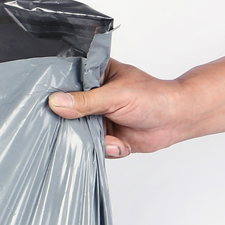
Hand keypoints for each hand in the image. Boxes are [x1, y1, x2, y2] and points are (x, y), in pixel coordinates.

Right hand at [48, 59, 183, 158]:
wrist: (174, 121)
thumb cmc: (152, 98)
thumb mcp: (114, 96)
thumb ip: (85, 101)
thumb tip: (56, 102)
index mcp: (96, 76)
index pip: (67, 82)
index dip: (57, 94)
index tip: (50, 105)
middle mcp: (94, 97)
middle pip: (69, 111)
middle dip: (75, 124)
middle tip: (82, 127)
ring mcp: (99, 118)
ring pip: (80, 132)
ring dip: (95, 139)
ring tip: (112, 137)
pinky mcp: (105, 136)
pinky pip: (94, 147)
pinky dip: (108, 148)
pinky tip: (120, 142)